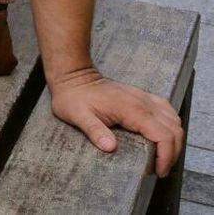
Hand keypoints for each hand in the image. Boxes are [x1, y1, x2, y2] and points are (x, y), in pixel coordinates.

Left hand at [48, 67, 184, 176]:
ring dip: (174, 140)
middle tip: (160, 169)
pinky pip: (167, 110)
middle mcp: (143, 102)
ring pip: (174, 120)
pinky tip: (163, 136)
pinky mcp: (142, 96)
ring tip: (162, 157)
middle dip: (172, 153)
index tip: (158, 171)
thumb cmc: (73, 97)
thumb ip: (94, 131)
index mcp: (132, 109)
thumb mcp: (78, 116)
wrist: (73, 75)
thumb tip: (110, 147)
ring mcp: (144, 98)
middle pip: (174, 130)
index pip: (164, 135)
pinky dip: (171, 126)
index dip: (166, 156)